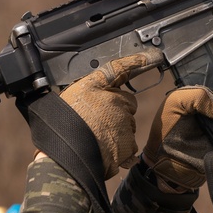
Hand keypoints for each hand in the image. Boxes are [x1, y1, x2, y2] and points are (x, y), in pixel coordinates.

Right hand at [58, 49, 163, 178]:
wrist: (65, 155)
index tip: (150, 57)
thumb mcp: (70, 98)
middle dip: (118, 111)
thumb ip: (90, 91)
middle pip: (126, 103)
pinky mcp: (129, 144)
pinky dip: (120, 151)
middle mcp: (115, 101)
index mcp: (98, 87)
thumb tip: (102, 90)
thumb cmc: (62, 126)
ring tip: (96, 140)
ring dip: (118, 132)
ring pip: (128, 126)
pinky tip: (104, 152)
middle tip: (97, 123)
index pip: (119, 68)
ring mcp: (124, 123)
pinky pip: (129, 146)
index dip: (135, 62)